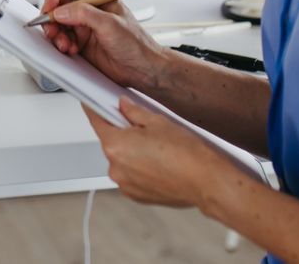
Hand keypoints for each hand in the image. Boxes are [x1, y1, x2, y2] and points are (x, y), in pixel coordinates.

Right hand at [40, 0, 164, 90]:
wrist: (141, 69)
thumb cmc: (136, 44)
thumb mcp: (110, 24)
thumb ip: (84, 14)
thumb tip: (61, 11)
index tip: (50, 8)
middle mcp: (89, 7)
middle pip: (59, 3)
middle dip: (52, 17)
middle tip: (52, 29)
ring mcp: (84, 24)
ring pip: (57, 22)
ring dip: (56, 33)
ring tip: (65, 44)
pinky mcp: (80, 40)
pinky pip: (61, 37)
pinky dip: (61, 44)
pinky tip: (71, 49)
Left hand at [84, 99, 223, 207]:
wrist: (206, 182)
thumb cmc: (186, 153)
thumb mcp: (158, 121)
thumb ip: (133, 111)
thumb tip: (123, 105)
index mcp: (115, 145)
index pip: (96, 120)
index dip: (95, 108)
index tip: (92, 102)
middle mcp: (115, 167)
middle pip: (111, 141)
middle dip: (123, 133)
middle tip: (146, 128)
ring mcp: (124, 184)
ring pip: (122, 160)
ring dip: (133, 153)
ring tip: (158, 150)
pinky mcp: (135, 195)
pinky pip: (130, 175)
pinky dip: (139, 169)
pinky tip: (159, 164)